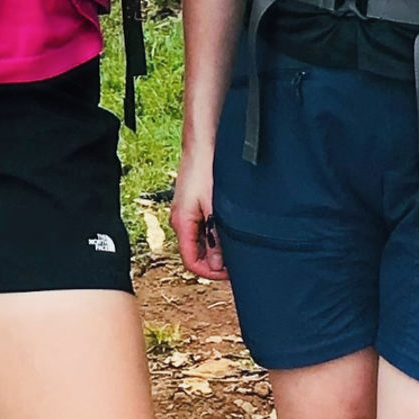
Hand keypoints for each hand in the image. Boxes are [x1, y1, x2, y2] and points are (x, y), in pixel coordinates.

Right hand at [171, 152, 227, 280]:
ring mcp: (187, 213)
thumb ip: (215, 237)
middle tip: (238, 262)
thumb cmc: (205, 170)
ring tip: (237, 247)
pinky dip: (216, 234)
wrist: (202, 144)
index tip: (229, 274)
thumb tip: (217, 263)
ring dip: (217, 247)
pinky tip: (230, 230)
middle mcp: (181, 220)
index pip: (191, 261)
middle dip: (215, 262)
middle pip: (196, 253)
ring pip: (201, 241)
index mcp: (182, 223)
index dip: (209, 273)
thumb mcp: (214, 208)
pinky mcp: (194, 205)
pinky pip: (203, 228)